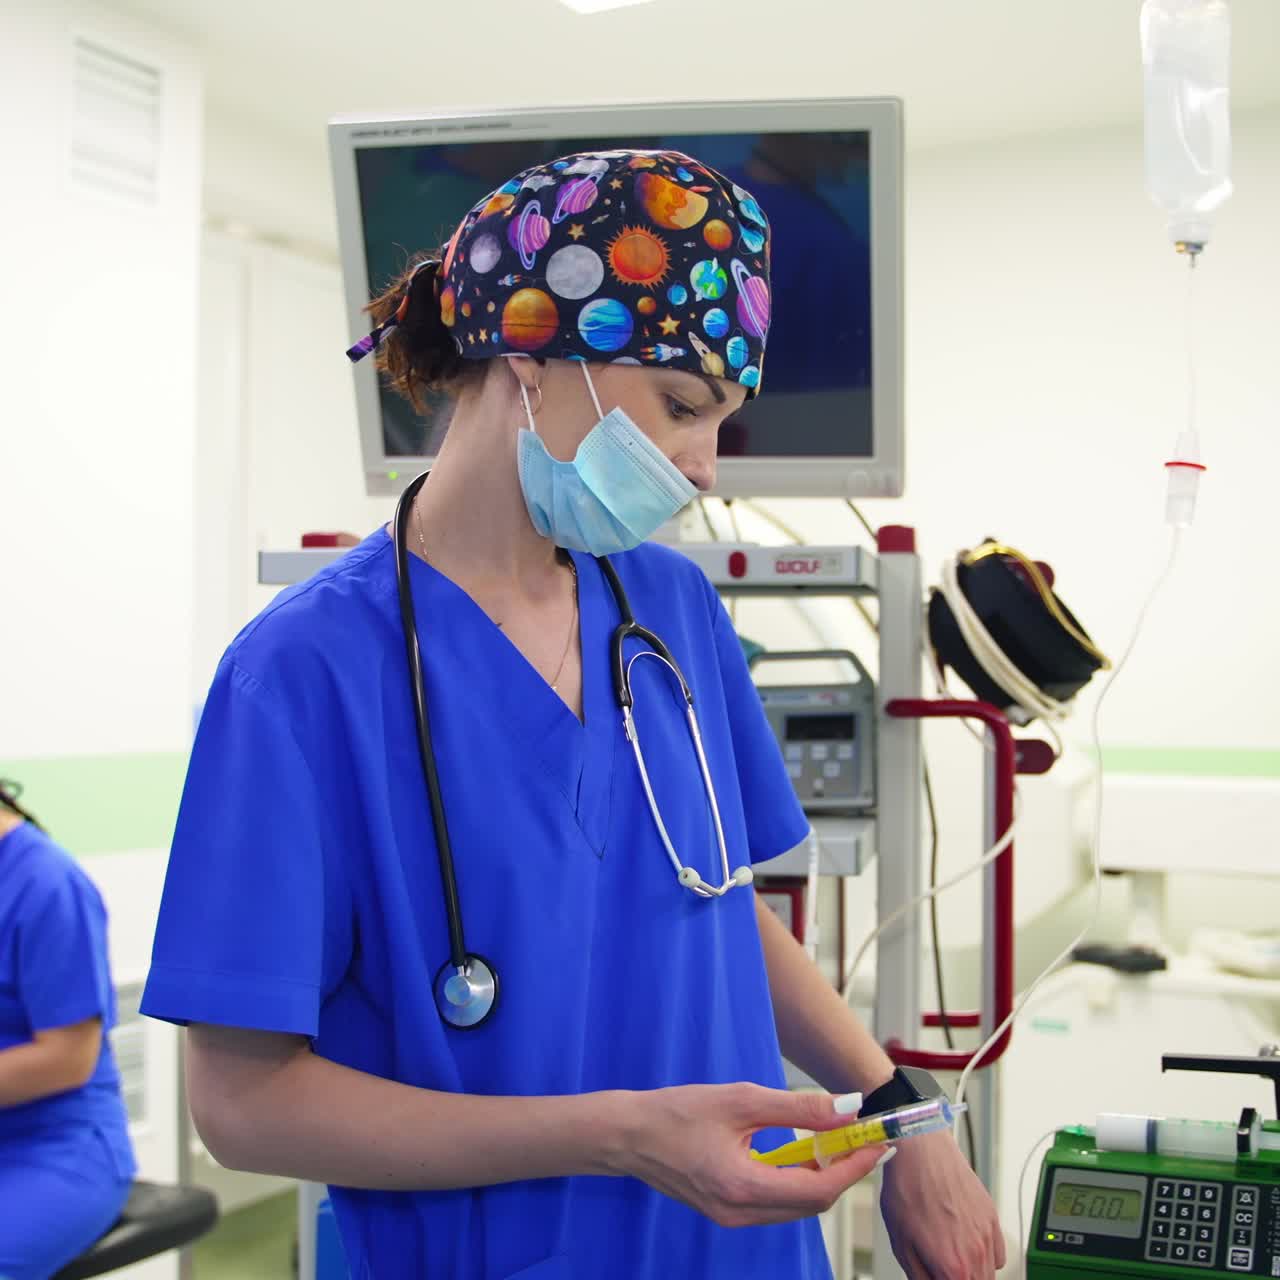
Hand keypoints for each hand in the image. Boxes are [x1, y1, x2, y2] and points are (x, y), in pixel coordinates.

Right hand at [619, 1082, 889, 1227]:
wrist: (628, 1135)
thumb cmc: (677, 1112)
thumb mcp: (741, 1100)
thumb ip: (798, 1107)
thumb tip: (847, 1109)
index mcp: (745, 1187)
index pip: (819, 1189)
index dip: (854, 1167)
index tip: (878, 1142)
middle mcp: (742, 1213)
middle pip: (812, 1203)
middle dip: (845, 1172)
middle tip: (865, 1140)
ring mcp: (733, 1217)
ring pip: (796, 1206)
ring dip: (822, 1176)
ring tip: (839, 1142)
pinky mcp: (727, 1210)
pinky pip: (775, 1202)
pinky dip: (797, 1180)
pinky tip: (802, 1153)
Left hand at [879, 1129, 1006, 1277]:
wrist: (921, 1150)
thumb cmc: (907, 1189)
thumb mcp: (901, 1243)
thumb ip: (920, 1276)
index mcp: (953, 1267)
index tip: (938, 1276)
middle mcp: (977, 1254)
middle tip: (942, 1269)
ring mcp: (987, 1235)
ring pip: (990, 1274)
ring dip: (974, 1273)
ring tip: (952, 1259)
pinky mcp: (992, 1217)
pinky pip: (998, 1254)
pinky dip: (986, 1258)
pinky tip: (965, 1244)